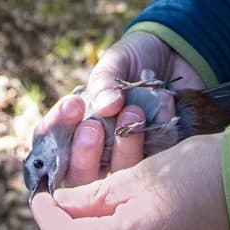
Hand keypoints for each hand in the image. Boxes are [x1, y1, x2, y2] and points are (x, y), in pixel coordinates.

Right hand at [30, 31, 204, 191]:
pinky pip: (157, 163)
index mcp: (75, 126)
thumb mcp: (115, 62)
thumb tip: (106, 106)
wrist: (178, 53)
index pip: (51, 140)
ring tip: (132, 112)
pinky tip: (165, 104)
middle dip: (83, 153)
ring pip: (118, 175)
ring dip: (123, 149)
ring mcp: (128, 160)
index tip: (72, 105)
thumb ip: (104, 83)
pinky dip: (159, 136)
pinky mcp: (161, 161)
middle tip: (93, 128)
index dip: (57, 129)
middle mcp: (98, 150)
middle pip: (80, 174)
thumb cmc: (136, 59)